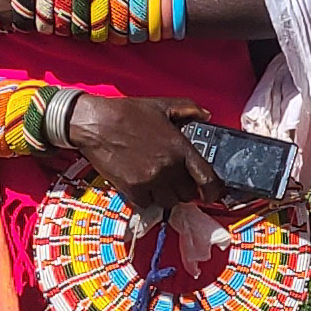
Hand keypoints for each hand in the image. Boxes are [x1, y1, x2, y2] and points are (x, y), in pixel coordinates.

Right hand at [65, 92, 205, 210]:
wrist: (95, 123)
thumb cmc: (127, 113)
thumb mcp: (162, 105)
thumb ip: (189, 108)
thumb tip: (206, 114)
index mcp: (180, 148)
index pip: (208, 179)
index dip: (214, 192)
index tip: (213, 195)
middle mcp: (168, 167)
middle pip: (188, 195)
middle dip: (185, 190)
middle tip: (177, 182)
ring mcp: (150, 180)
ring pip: (168, 202)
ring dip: (166, 196)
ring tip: (159, 184)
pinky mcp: (132, 189)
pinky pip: (147, 204)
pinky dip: (147, 199)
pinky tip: (142, 186)